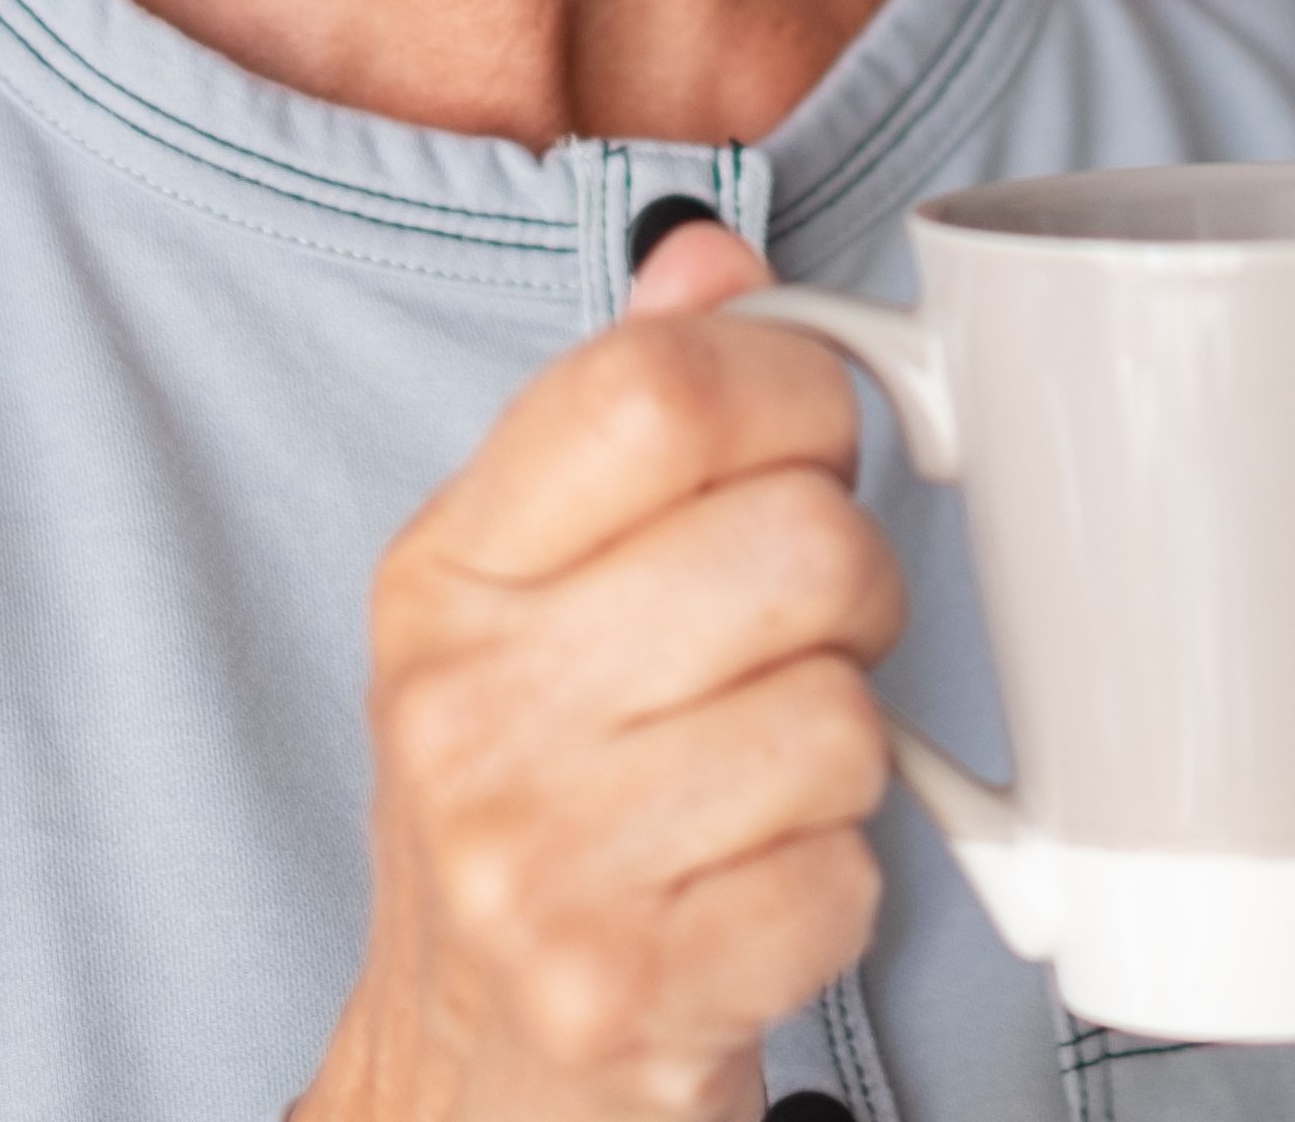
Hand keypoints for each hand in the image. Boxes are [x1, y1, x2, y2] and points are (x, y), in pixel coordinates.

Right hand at [298, 226, 896, 1121]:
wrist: (473, 1074)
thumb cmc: (544, 799)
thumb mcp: (537, 592)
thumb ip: (627, 412)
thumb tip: (712, 254)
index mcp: (445, 573)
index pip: (658, 385)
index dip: (794, 392)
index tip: (804, 446)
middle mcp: (465, 708)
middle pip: (800, 544)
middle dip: (849, 594)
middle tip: (791, 651)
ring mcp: (532, 863)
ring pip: (844, 718)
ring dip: (845, 756)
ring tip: (758, 782)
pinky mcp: (621, 998)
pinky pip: (845, 878)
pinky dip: (836, 890)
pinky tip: (754, 894)